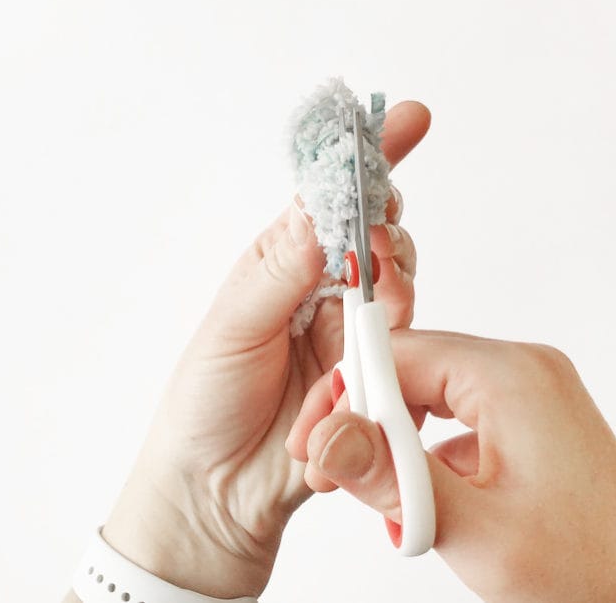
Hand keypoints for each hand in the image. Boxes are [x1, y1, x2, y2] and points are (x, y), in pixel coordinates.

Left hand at [101, 102, 430, 597]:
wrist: (214, 494)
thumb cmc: (206, 404)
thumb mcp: (233, 327)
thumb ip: (282, 270)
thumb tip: (320, 211)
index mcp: (281, 266)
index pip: (330, 201)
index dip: (369, 160)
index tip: (408, 121)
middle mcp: (322, 294)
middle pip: (380, 238)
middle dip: (388, 231)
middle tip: (378, 246)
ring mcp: (352, 337)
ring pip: (401, 290)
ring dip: (394, 289)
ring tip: (370, 311)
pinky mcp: (376, 382)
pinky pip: (409, 352)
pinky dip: (401, 350)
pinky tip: (376, 366)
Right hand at [287, 332, 615, 601]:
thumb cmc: (588, 569)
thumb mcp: (471, 527)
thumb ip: (391, 477)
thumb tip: (328, 434)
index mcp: (511, 377)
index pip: (399, 353)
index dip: (346, 394)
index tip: (314, 439)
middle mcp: (523, 372)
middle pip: (413, 372)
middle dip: (366, 424)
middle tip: (332, 473)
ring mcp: (532, 396)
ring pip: (431, 400)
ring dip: (396, 447)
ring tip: (384, 502)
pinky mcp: (533, 425)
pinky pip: (459, 422)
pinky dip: (430, 460)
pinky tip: (423, 507)